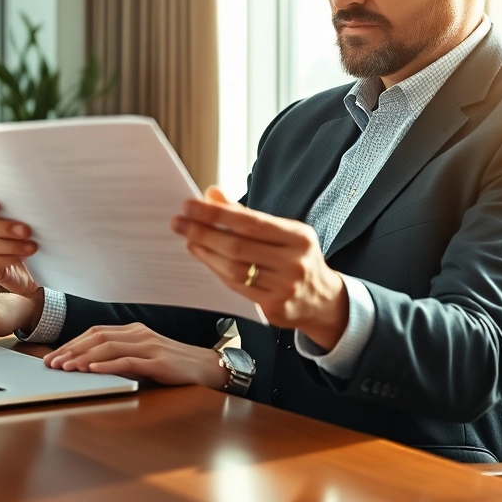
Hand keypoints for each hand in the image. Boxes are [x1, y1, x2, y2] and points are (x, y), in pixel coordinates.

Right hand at [0, 194, 41, 295]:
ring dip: (11, 245)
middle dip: (4, 227)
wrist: (35, 267)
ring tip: (32, 246)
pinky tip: (24, 257)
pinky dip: (10, 258)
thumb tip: (31, 201)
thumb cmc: (28, 237)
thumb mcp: (24, 220)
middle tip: (26, 230)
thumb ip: (19, 210)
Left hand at [43, 323, 228, 387]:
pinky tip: (92, 370)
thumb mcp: (144, 355)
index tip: (54, 355)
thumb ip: (122, 355)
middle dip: (71, 350)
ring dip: (83, 358)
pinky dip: (107, 365)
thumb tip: (88, 364)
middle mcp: (139, 334)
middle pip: (97, 337)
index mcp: (133, 330)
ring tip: (66, 367)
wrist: (206, 366)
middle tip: (52, 363)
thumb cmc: (172, 364)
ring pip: (109, 347)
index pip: (95, 332)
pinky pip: (128, 361)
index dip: (72, 343)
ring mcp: (149, 346)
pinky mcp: (158, 362)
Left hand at [171, 186, 349, 349]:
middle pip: (239, 246)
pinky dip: (216, 270)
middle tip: (179, 222)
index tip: (191, 205)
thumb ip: (247, 214)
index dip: (218, 214)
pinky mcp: (274, 307)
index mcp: (298, 237)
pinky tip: (203, 257)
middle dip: (203, 232)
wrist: (322, 299)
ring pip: (235, 269)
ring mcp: (284, 287)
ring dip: (206, 252)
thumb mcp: (282, 231)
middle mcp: (294, 262)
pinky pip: (237, 287)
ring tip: (189, 239)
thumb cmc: (296, 257)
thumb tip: (212, 194)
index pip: (251, 222)